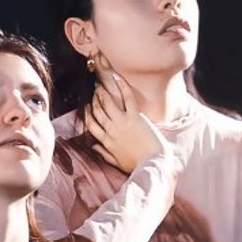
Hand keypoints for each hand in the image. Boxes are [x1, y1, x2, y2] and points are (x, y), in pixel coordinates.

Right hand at [85, 55, 169, 173]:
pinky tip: (116, 76)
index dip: (88, 114)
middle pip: (98, 111)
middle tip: (93, 91)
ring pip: (107, 103)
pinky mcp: (135, 116)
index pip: (92, 125)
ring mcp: (122, 121)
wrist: (153, 162)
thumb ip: (104, 153)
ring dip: (102, 92)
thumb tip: (94, 147)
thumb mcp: (117, 162)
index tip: (87, 107)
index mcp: (107, 141)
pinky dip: (121, 85)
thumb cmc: (137, 164)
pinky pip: (127, 97)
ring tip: (99, 84)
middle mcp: (111, 129)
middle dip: (94, 100)